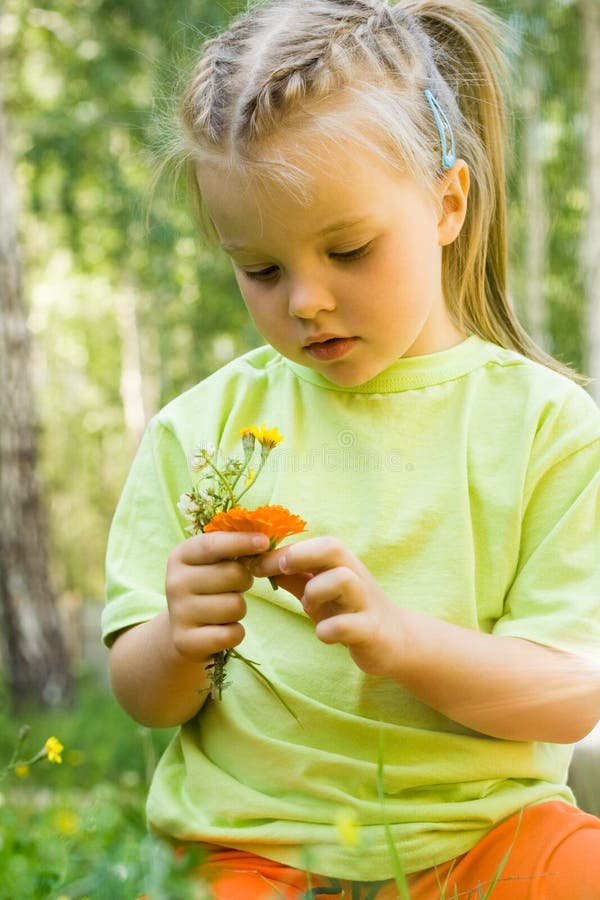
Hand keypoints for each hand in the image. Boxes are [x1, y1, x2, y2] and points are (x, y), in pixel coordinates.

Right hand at [165, 531, 269, 662]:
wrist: (184, 629)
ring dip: (240, 609)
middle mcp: (174, 582)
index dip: (241, 542)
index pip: (212, 545)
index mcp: (181, 556)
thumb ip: (234, 549)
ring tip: (225, 609)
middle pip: (233, 574)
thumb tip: (264, 542)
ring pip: (236, 606)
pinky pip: (232, 634)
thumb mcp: (214, 562)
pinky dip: (236, 632)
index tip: (264, 542)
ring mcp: (178, 613)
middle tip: (236, 586)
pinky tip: (222, 628)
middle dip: (246, 580)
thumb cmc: (210, 585)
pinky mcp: (186, 642)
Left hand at [253, 537, 401, 676]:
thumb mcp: (319, 591)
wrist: (394, 641)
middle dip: (300, 555)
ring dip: (315, 593)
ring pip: (342, 580)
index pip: (311, 543)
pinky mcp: (370, 630)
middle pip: (332, 547)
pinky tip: (324, 634)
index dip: (280, 550)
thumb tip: (257, 562)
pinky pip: (347, 625)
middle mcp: (355, 575)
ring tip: (308, 607)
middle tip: (281, 571)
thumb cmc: (349, 610)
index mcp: (340, 563)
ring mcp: (365, 602)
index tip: (253, 563)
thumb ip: (293, 576)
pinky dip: (328, 630)